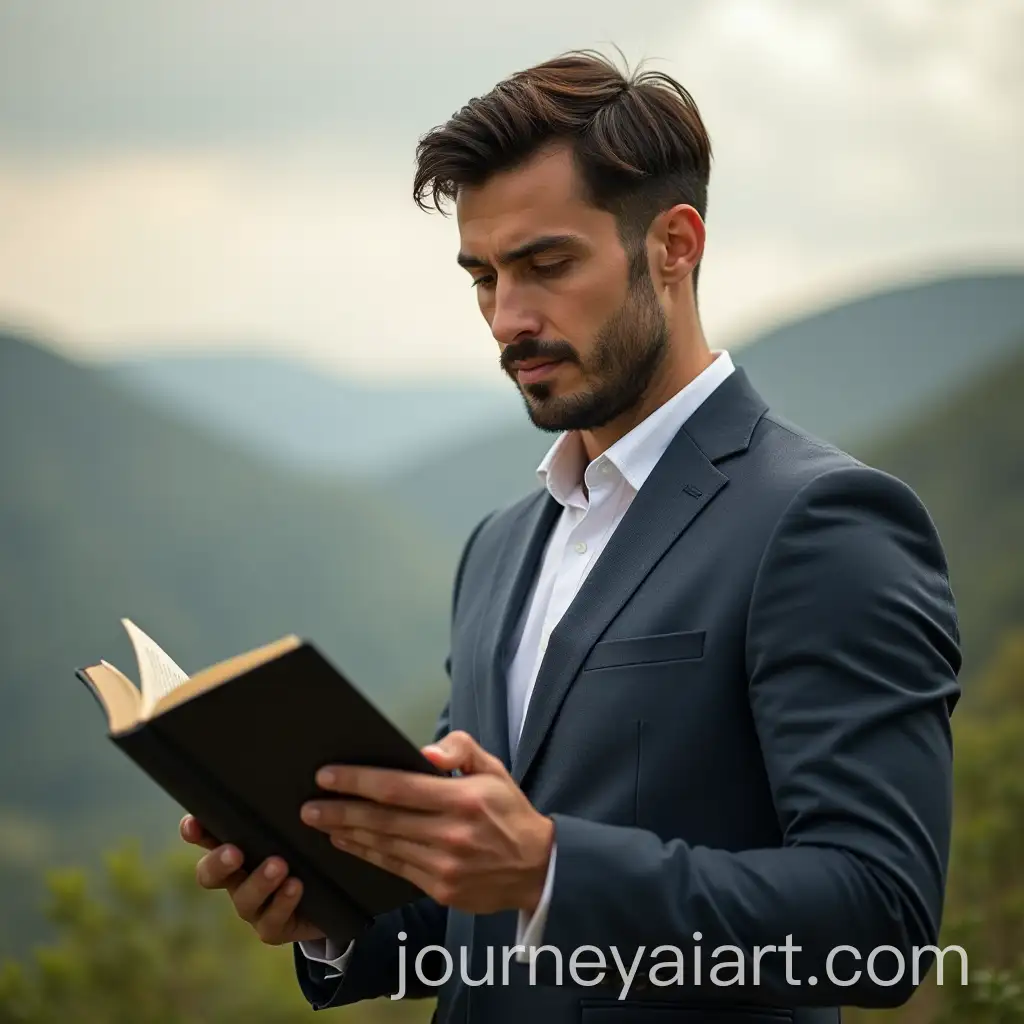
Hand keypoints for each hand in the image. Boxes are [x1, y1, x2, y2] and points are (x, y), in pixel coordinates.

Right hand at [180, 814, 324, 943]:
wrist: (334, 895)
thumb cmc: (308, 848)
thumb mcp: (297, 824)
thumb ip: (285, 804)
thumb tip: (293, 762)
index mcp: (237, 847)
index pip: (207, 836)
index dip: (196, 831)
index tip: (193, 823)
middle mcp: (237, 877)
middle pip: (210, 874)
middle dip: (219, 862)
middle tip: (235, 851)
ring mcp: (253, 905)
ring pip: (243, 899)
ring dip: (259, 880)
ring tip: (279, 864)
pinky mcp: (273, 927)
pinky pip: (271, 921)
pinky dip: (282, 903)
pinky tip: (296, 886)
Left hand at [301, 730, 553, 915]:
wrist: (537, 867)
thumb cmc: (508, 811)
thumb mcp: (493, 768)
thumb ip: (461, 750)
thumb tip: (425, 753)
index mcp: (463, 799)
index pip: (398, 788)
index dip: (358, 782)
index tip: (327, 776)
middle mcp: (451, 834)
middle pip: (382, 820)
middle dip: (340, 812)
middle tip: (308, 806)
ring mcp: (444, 866)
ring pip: (383, 847)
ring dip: (346, 834)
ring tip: (320, 823)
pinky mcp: (441, 889)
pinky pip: (394, 868)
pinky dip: (367, 855)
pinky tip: (348, 844)